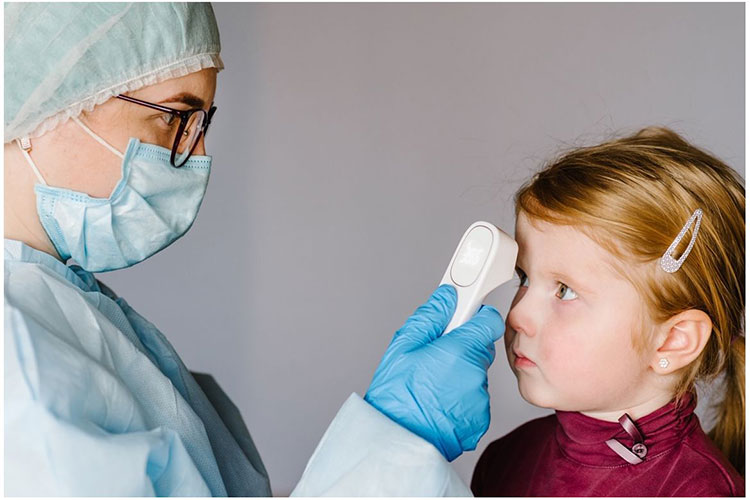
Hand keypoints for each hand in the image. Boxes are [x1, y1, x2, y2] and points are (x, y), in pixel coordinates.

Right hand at [364, 284, 504, 460]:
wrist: (398, 441)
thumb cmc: (396, 395)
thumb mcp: (404, 346)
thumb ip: (430, 316)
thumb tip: (447, 296)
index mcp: (460, 350)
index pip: (489, 321)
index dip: (477, 316)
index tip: (466, 317)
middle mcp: (476, 374)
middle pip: (480, 349)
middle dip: (462, 347)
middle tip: (435, 357)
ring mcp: (480, 399)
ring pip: (476, 375)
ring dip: (460, 375)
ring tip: (431, 385)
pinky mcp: (480, 419)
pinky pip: (474, 399)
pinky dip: (461, 399)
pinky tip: (438, 402)